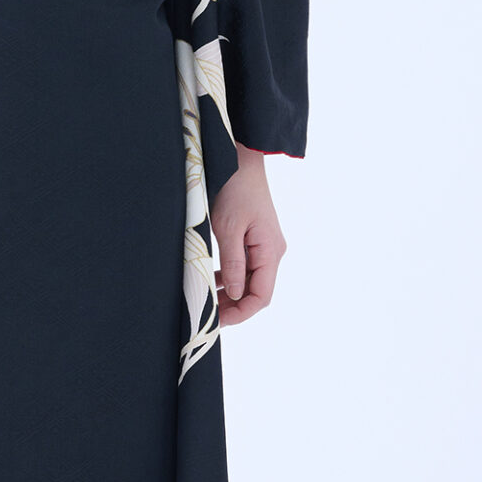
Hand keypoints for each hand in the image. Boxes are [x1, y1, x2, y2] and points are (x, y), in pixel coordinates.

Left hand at [212, 146, 285, 325]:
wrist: (241, 160)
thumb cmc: (235, 189)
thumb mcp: (228, 228)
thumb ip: (234, 264)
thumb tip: (235, 295)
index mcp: (271, 251)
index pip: (261, 296)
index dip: (241, 313)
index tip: (218, 321)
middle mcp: (273, 251)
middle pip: (257, 292)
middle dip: (234, 307)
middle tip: (209, 315)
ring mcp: (265, 246)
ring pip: (251, 281)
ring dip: (231, 294)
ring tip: (208, 300)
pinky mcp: (256, 240)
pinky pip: (247, 267)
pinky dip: (231, 278)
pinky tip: (214, 280)